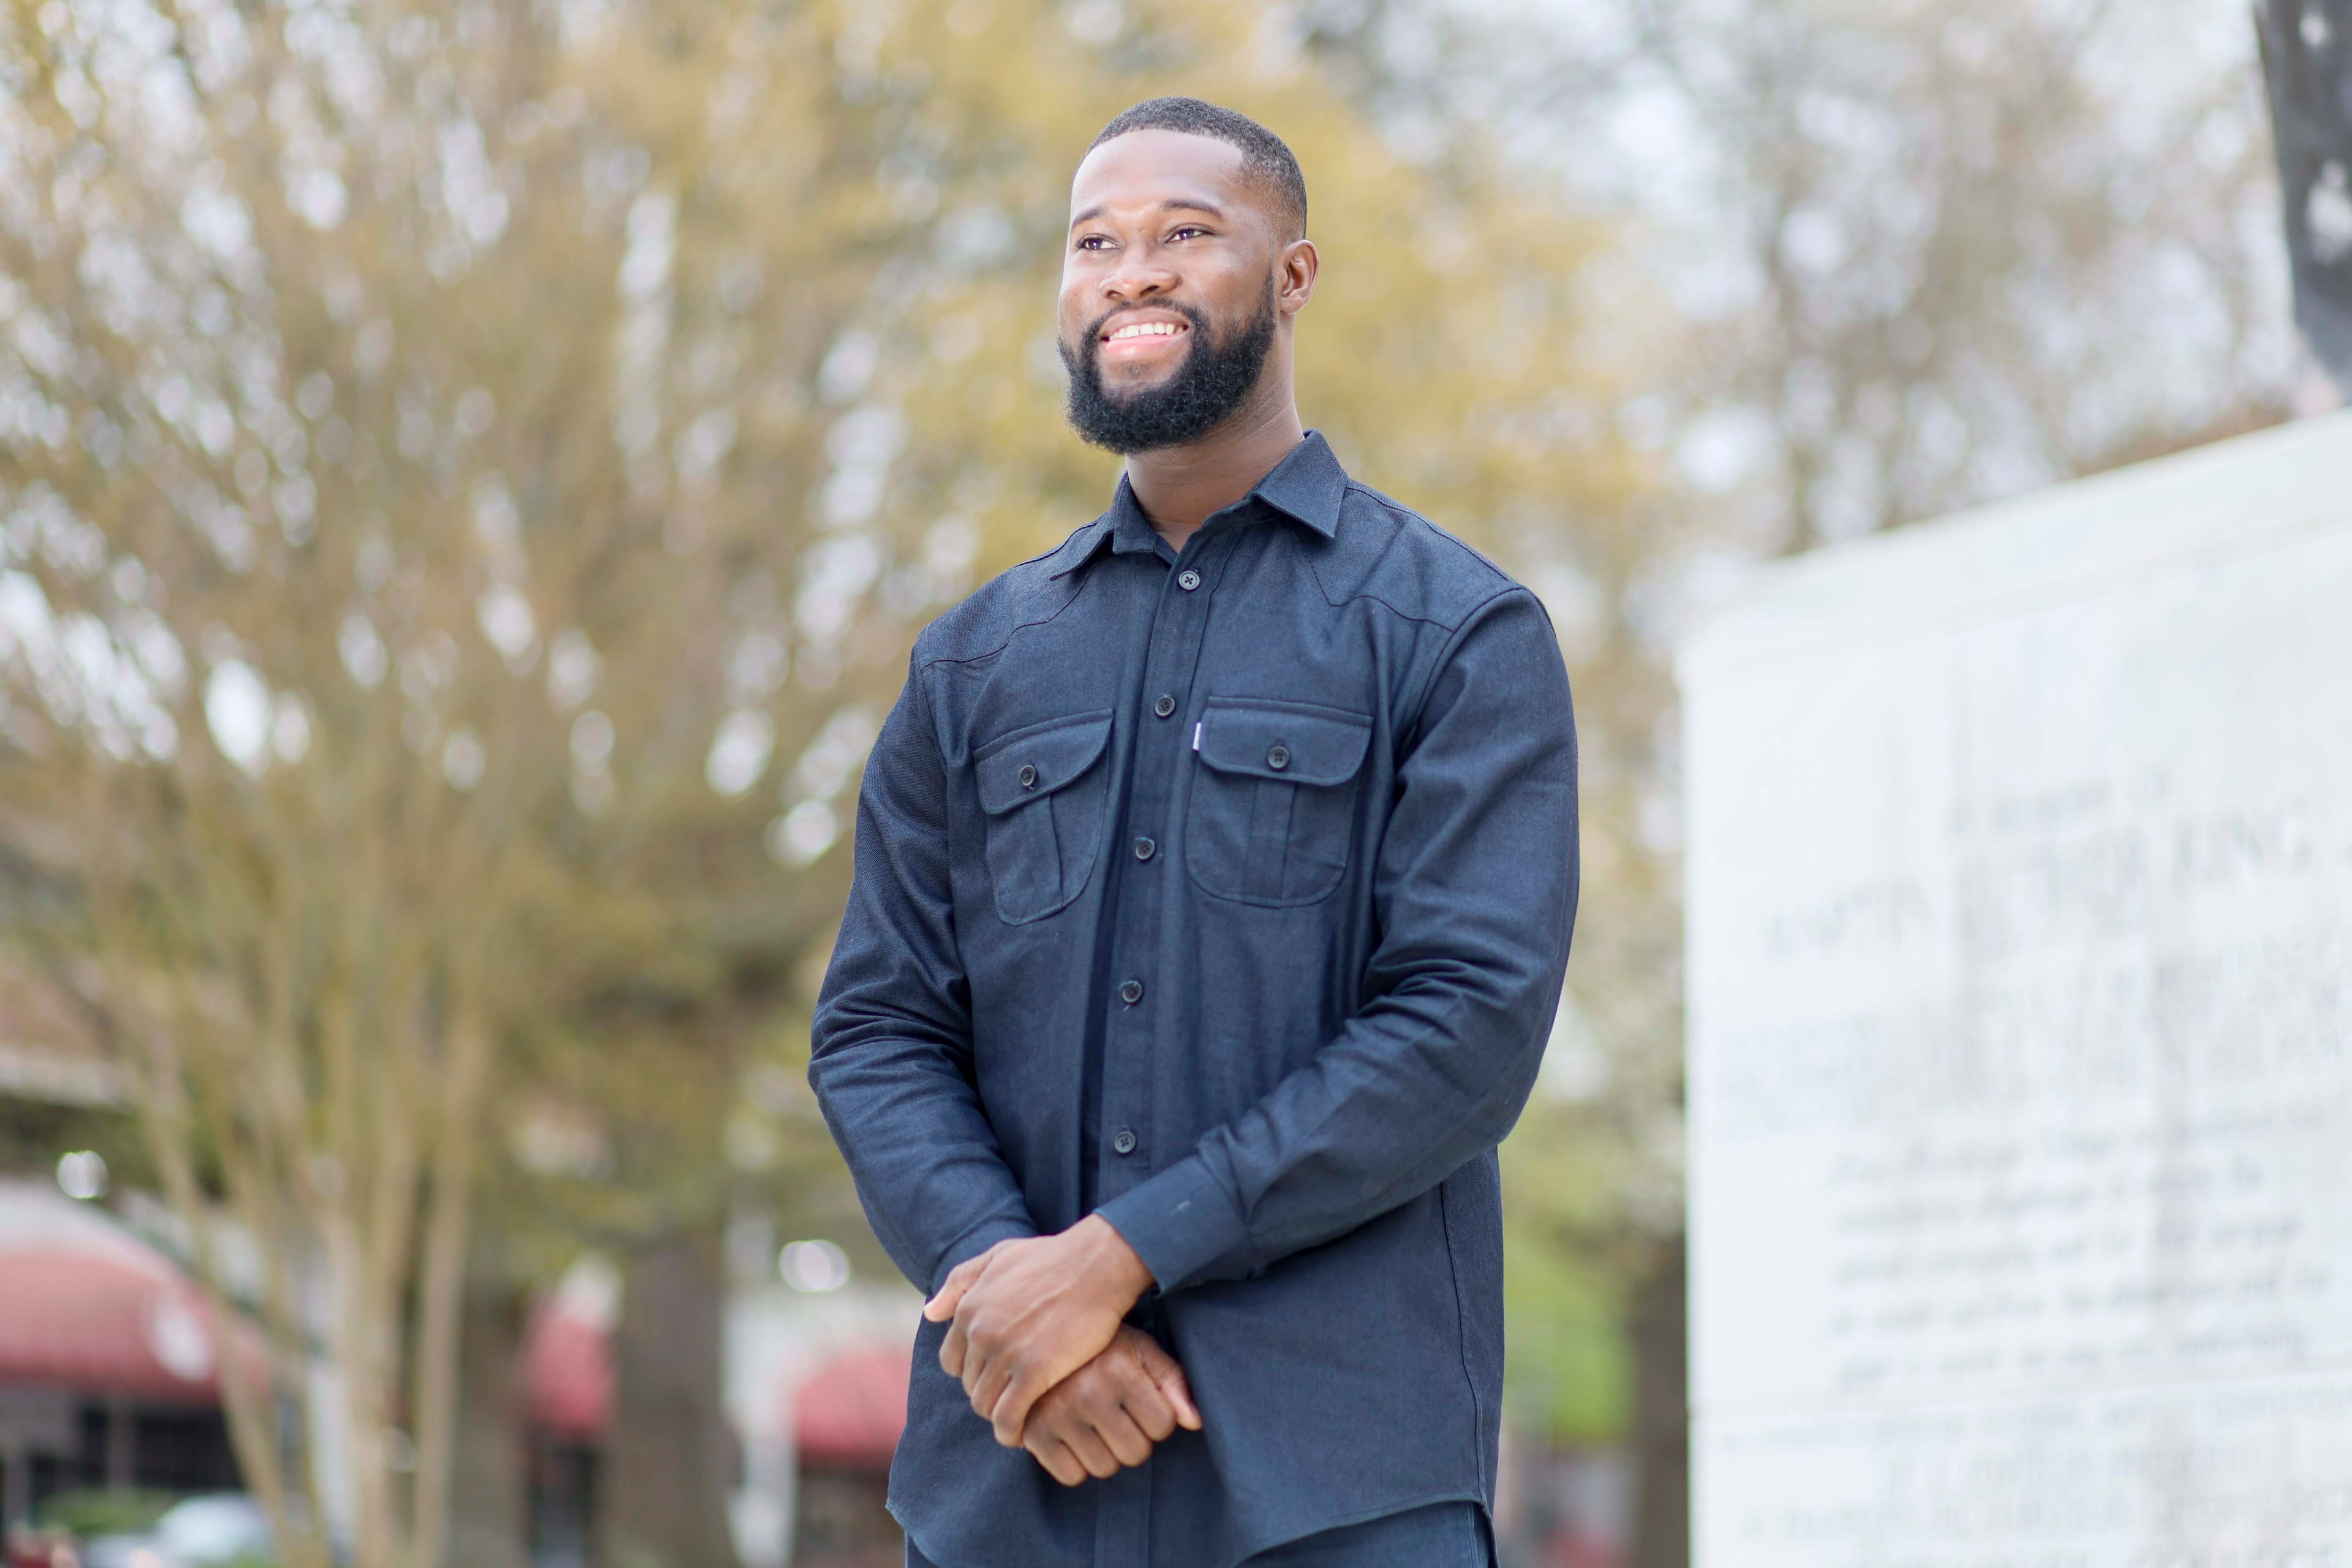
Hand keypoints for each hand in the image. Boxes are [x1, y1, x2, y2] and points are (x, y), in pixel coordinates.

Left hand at [924, 1214, 1155, 1445]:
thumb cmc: (1053, 1258)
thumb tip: (929, 1312)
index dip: (973, 1373)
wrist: (1097, 1265)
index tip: (996, 1377)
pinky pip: (1009, 1417)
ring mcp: (1005, 1353)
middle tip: (1014, 1399)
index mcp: (969, 1309)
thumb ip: (961, 1281)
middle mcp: (980, 1332)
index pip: (953, 1362)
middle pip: (971, 1385)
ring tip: (1020, 1418)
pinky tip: (1024, 1435)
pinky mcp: (1034, 1372)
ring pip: (986, 1405)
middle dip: (989, 1394)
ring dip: (1000, 1416)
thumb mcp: (999, 1257)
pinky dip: (1012, 1431)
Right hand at [1022, 1325, 1202, 1486]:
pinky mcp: (1033, 1433)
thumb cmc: (1100, 1348)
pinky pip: (1071, 1476)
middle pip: (1136, 1453)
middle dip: (1133, 1439)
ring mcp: (1057, 1414)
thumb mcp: (1140, 1350)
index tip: (1140, 1403)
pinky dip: (1075, 1464)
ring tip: (1094, 1425)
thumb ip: (1172, 1382)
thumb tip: (1196, 1422)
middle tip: (1117, 1416)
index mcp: (1119, 1369)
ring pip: (1105, 1468)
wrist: (1038, 1341)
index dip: (1157, 1418)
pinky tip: (1073, 1437)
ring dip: (1105, 1453)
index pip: (1163, 1425)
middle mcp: (1087, 1392)